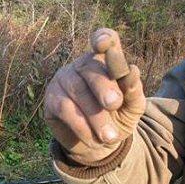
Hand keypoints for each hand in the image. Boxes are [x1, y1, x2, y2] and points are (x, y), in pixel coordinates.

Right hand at [43, 28, 145, 164]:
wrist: (98, 145)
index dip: (103, 38)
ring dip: (95, 115)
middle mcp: (82, 65)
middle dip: (103, 86)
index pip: (105, 40)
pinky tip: (93, 139)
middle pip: (90, 67)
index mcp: (106, 61)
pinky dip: (81, 125)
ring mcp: (63, 79)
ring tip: (110, 136)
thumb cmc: (118, 119)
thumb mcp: (132, 107)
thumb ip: (134, 90)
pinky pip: (65, 108)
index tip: (105, 44)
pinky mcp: (50, 99)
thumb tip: (132, 70)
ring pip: (77, 90)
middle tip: (114, 104)